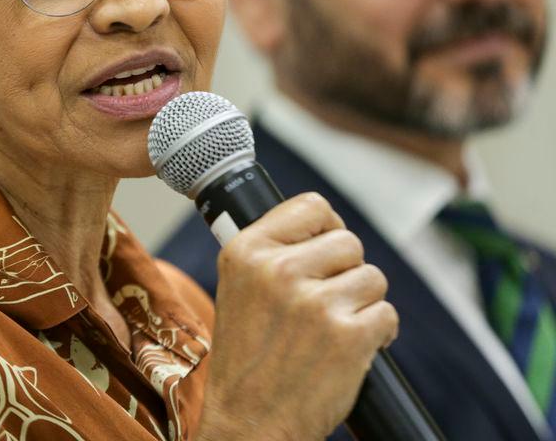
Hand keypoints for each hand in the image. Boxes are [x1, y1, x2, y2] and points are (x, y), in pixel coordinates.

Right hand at [197, 193, 397, 440]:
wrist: (250, 422)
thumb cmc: (248, 360)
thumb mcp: (238, 288)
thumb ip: (272, 253)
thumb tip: (324, 226)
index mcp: (245, 251)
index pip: (311, 206)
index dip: (327, 227)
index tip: (326, 249)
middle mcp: (278, 270)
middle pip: (348, 242)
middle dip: (347, 271)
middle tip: (327, 301)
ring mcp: (314, 303)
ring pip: (372, 277)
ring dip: (364, 303)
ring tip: (336, 328)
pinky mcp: (348, 336)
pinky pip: (387, 314)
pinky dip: (379, 333)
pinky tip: (354, 348)